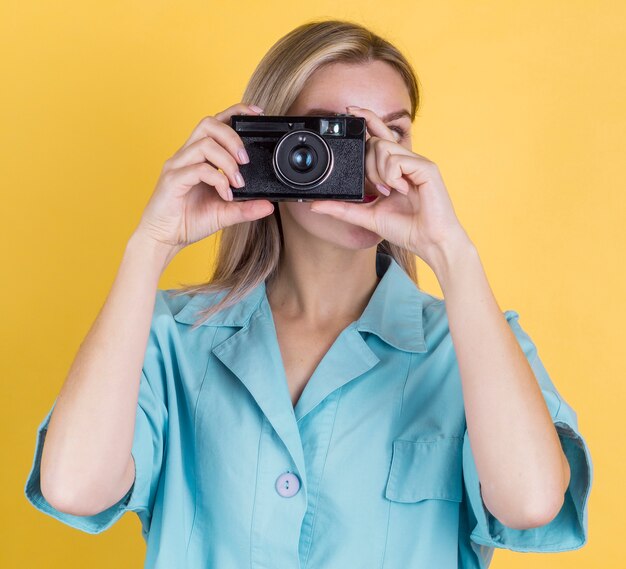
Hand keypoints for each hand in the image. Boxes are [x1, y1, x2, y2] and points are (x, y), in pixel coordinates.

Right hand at [133, 102, 274, 252]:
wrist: (164, 239)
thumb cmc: (189, 221)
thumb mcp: (225, 214)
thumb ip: (246, 207)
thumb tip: (269, 205)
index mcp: (198, 156)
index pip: (216, 122)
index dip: (236, 112)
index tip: (257, 113)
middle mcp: (186, 155)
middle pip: (209, 124)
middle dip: (233, 137)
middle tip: (246, 161)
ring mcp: (178, 166)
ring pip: (204, 143)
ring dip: (228, 161)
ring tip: (238, 181)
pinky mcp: (173, 180)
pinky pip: (198, 169)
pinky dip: (217, 179)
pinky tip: (225, 194)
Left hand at [309, 106, 470, 269]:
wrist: (429, 243)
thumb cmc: (405, 229)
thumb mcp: (366, 216)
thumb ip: (342, 208)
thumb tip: (315, 206)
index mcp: (395, 168)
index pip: (379, 134)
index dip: (366, 119)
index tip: (348, 111)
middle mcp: (407, 160)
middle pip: (375, 142)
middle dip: (368, 166)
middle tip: (378, 189)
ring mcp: (418, 162)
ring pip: (384, 148)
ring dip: (379, 172)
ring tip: (391, 191)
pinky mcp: (427, 168)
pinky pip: (398, 160)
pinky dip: (393, 176)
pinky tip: (402, 190)